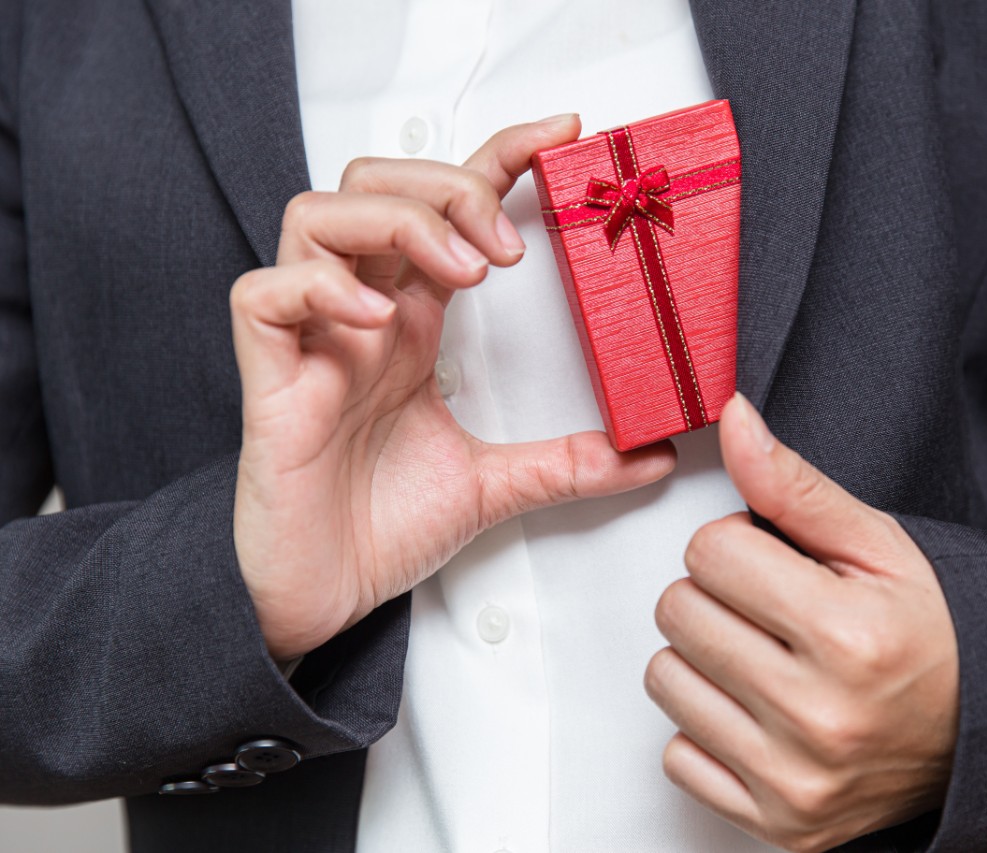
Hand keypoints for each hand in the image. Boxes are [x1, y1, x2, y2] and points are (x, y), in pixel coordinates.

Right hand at [231, 114, 676, 659]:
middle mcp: (362, 314)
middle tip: (506, 247)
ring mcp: (312, 339)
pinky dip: (319, 287)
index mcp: (413, 322)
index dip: (497, 156)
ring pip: (316, 214)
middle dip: (447, 187)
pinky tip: (374, 318)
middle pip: (378, 184)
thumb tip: (655, 454)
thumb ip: (572, 463)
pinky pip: (264, 294)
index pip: (446, 206)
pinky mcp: (267, 377)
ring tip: (457, 273)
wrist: (324, 598)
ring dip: (396, 223)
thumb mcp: (498, 487)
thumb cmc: (382, 528)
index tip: (561, 137)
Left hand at [645, 393, 958, 852]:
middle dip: (715, 596)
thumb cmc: (938, 635)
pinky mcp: (780, 825)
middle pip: (678, 612)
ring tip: (765, 657)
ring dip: (703, 659)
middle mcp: (821, 716)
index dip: (737, 543)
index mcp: (850, 635)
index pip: (710, 551)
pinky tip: (760, 712)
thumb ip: (794, 485)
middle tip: (770, 608)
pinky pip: (678, 756)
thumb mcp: (880, 546)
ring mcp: (797, 779)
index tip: (771, 560)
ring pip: (666, 680)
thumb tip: (734, 422)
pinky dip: (708, 729)